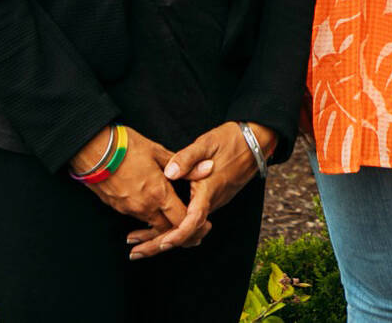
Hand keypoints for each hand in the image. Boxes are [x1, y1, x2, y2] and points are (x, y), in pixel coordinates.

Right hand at [69, 125, 202, 258]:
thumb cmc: (127, 147)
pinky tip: (155, 214)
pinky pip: (137, 219)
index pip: (181, 219)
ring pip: (151, 225)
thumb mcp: (159, 152)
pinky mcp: (117, 207)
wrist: (92, 150)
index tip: (205, 225)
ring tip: (176, 226)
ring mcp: (128, 209)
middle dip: (180, 233)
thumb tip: (208, 168)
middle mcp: (143, 206)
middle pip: (166, 230)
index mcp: (158, 193)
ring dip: (163, 228)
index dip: (195, 225)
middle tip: (193, 231)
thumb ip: (184, 166)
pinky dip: (148, 221)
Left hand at [146, 120, 273, 255]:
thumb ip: (187, 157)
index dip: (177, 235)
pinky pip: (192, 219)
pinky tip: (157, 226)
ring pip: (188, 228)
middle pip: (187, 232)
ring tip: (138, 241)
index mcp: (209, 190)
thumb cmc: (232, 139)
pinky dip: (174, 227)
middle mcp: (212, 201)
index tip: (160, 243)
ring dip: (163, 236)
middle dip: (159, 244)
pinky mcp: (212, 198)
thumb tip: (169, 172)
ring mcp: (213, 201)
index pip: (194, 221)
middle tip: (134, 252)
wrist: (256, 140)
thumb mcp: (207, 142)